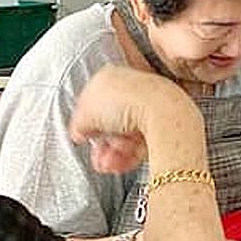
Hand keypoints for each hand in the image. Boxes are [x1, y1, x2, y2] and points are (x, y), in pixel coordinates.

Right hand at [69, 66, 203, 173]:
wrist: (162, 113)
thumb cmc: (128, 101)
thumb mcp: (86, 111)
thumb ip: (78, 123)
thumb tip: (78, 132)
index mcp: (112, 76)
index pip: (94, 101)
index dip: (87, 121)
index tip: (83, 133)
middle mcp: (132, 89)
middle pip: (111, 122)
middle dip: (101, 143)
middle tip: (96, 153)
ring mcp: (149, 107)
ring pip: (125, 136)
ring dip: (112, 153)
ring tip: (107, 163)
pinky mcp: (162, 125)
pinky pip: (140, 144)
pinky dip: (129, 156)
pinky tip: (119, 164)